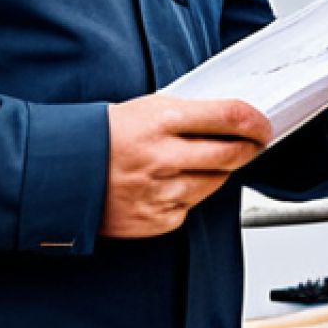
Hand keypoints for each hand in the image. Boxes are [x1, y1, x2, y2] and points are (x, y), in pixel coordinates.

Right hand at [100, 95, 271, 237]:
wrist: (65, 171)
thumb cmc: (107, 134)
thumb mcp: (148, 107)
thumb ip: (189, 115)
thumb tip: (232, 119)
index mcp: (163, 120)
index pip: (229, 116)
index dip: (255, 121)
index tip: (263, 125)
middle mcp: (164, 157)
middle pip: (231, 154)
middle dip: (249, 148)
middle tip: (253, 143)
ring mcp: (160, 191)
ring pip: (215, 182)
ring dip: (219, 171)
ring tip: (204, 160)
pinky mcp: (155, 220)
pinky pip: (190, 207)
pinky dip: (189, 195)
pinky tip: (173, 183)